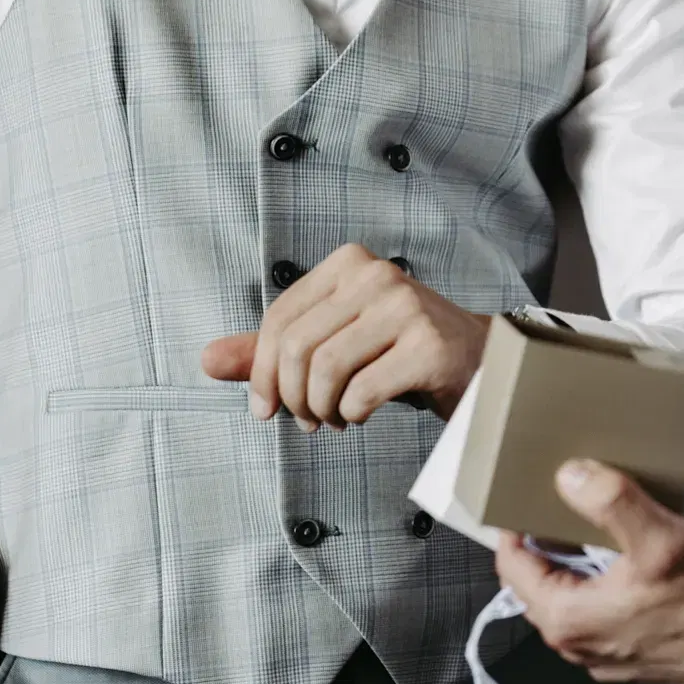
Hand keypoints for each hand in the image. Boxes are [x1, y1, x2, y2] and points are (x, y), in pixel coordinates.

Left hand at [199, 242, 489, 428]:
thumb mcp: (332, 343)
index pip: (279, 318)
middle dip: (291, 397)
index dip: (259, 372)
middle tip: (307, 420)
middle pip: (297, 347)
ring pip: (325, 370)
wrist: (478, 364)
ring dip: (321, 409)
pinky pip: (362, 392)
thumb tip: (205, 360)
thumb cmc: (397, 352)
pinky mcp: (429, 347)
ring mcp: (407, 308)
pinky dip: (351, 415)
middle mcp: (377, 275)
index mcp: (348, 263)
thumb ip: (271, 349)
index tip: (265, 409)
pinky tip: (361, 414)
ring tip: (334, 418)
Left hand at [496, 459, 683, 683]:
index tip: (522, 494)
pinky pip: (601, 609)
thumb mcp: (663, 537)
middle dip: (546, 540)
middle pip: (539, 582)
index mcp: (572, 620)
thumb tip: (571, 476)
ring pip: (572, 595)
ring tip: (601, 522)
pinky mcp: (635, 651)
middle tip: (563, 499)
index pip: (513, 567)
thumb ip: (610, 503)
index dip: (513, 524)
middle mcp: (582, 644)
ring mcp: (608, 652)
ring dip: (577, 560)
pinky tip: (634, 557)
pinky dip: (605, 581)